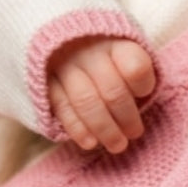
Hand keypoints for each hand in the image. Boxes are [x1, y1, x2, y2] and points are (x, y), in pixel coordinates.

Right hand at [48, 37, 154, 152]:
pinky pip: (62, 108)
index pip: (135, 66)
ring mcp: (64, 65)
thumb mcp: (124, 51)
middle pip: (112, 90)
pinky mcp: (44, 81)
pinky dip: (77, 128)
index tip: (144, 94)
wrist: (59, 42)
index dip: (143, 85)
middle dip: (127, 117)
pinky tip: (90, 143)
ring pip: (87, 102)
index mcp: (114, 41)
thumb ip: (135, 71)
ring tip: (117, 145)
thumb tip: (144, 101)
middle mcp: (88, 50)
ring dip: (105, 129)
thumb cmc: (103, 54)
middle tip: (134, 133)